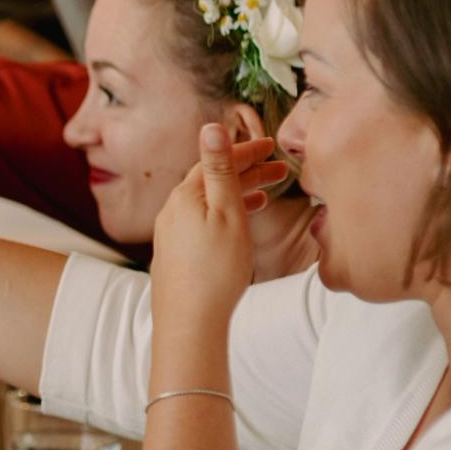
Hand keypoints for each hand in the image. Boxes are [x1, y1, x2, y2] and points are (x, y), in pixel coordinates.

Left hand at [151, 125, 287, 341]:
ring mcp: (170, 232)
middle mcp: (171, 210)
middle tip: (280, 168)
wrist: (189, 322)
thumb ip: (219, 170)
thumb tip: (210, 127)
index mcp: (184, 196)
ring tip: (269, 192)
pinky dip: (224, 213)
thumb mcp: (226, 213)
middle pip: (211, 179)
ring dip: (237, 193)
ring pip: (208, 201)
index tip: (273, 145)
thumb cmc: (214, 270)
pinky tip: (240, 223)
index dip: (245, 151)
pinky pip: (202, 221)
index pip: (215, 160)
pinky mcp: (175, 252)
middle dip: (245, 171)